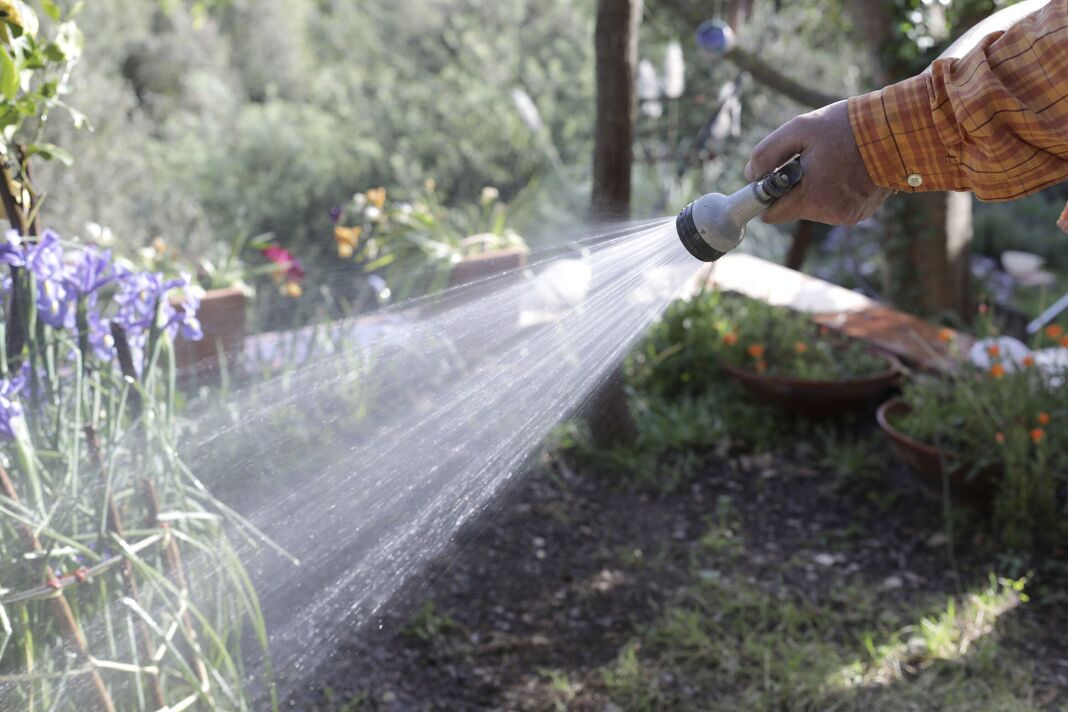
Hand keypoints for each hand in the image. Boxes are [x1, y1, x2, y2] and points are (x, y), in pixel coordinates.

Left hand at [744, 100, 891, 224]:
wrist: (899, 130)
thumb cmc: (847, 127)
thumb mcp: (800, 129)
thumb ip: (768, 153)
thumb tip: (750, 174)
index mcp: (811, 197)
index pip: (772, 214)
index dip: (768, 195)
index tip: (772, 178)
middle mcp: (829, 214)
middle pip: (794, 208)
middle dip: (795, 187)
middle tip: (810, 160)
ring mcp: (848, 216)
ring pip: (815, 207)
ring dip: (816, 188)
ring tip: (834, 160)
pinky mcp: (862, 213)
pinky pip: (835, 205)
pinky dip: (835, 191)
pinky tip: (848, 170)